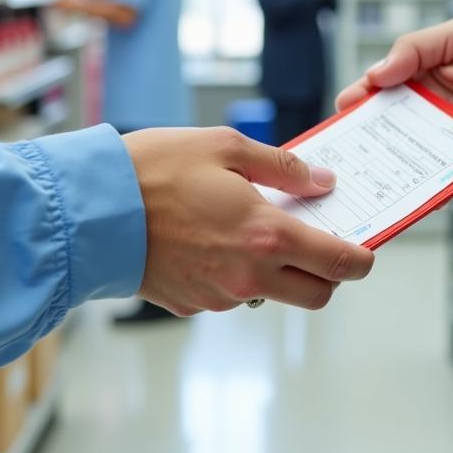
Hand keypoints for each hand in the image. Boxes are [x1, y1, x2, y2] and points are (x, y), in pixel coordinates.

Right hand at [123, 127, 374, 315]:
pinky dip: (235, 274)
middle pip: (317, 295)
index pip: (339, 264)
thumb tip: (323, 182)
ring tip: (250, 229)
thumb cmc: (155, 169)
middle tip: (315, 242)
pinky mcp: (191, 306)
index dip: (361, 259)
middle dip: (328, 274)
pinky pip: (230, 294)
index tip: (364, 250)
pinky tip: (211, 241)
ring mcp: (219, 296)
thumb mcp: (225, 146)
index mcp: (266, 234)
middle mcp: (249, 274)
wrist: (89, 210)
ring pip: (271, 296)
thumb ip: (283, 167)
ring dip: (277, 272)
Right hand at [336, 18, 452, 189]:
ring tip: (374, 182)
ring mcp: (448, 149)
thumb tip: (375, 73)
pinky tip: (418, 196)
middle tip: (346, 153)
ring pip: (410, 165)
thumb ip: (415, 49)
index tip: (344, 109)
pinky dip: (431, 193)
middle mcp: (428, 118)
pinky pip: (446, 186)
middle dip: (365, 144)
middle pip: (386, 135)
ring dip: (392, 173)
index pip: (377, 94)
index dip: (357, 102)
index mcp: (419, 83)